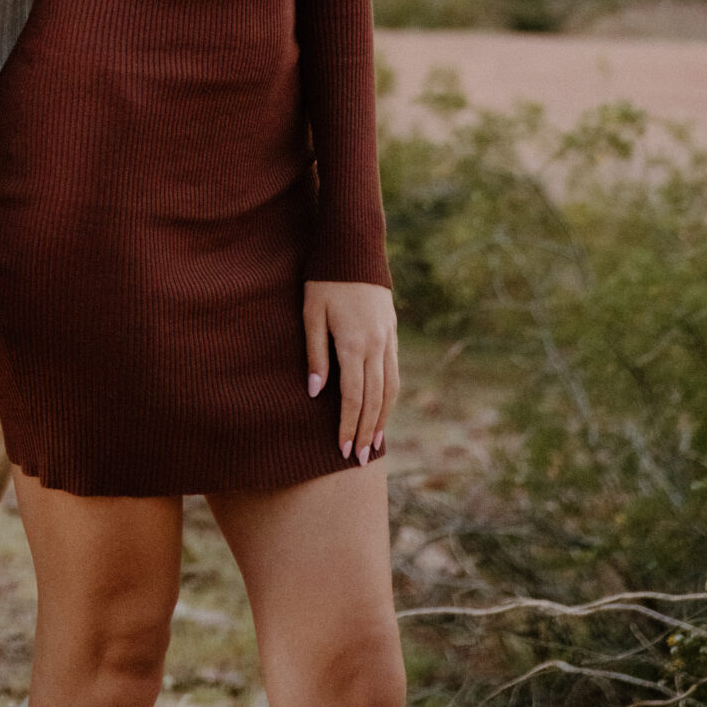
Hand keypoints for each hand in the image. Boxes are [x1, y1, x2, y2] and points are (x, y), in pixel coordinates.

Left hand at [303, 280, 398, 464]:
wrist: (354, 247)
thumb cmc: (325, 278)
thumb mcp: (311, 312)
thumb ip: (315, 354)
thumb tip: (315, 393)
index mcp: (354, 343)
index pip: (352, 397)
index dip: (347, 425)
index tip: (342, 449)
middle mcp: (376, 345)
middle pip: (374, 399)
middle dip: (366, 431)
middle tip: (358, 459)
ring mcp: (388, 339)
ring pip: (390, 389)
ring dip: (382, 418)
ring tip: (374, 443)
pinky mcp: (393, 331)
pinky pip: (395, 372)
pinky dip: (391, 396)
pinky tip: (384, 408)